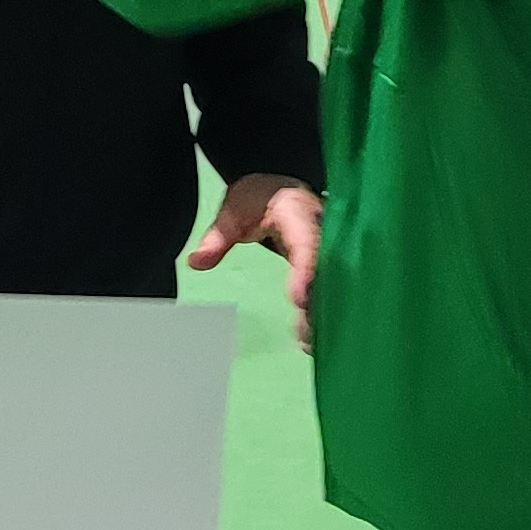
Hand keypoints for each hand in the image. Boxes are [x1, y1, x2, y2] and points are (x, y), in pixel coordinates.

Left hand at [190, 174, 321, 352]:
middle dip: (320, 301)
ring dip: (322, 312)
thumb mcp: (234, 209)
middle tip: (305, 332)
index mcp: (300, 215)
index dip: (306, 272)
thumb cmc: (259, 197)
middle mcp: (324, 232)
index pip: (308, 243)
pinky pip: (331, 286)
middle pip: (330, 269)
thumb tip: (196, 262)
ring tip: (307, 341)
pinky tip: (311, 338)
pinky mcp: (328, 262)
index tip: (298, 299)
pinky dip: (322, 311)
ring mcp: (330, 247)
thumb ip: (218, 237)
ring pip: (334, 281)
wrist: (282, 188)